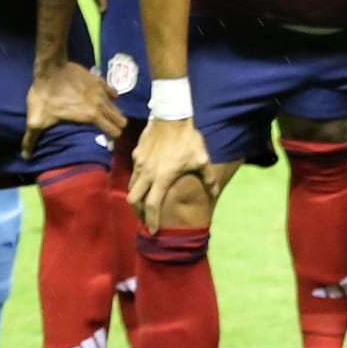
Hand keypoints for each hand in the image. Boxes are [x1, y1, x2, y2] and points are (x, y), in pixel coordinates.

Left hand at [22, 60, 124, 160]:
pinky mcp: (98, 80)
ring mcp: (101, 90)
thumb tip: (25, 156)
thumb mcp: (36, 120)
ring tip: (107, 118)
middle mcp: (101, 104)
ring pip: (117, 107)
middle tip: (108, 130)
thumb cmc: (45, 95)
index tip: (107, 141)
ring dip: (114, 113)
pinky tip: (105, 99)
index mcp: (91, 116)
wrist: (50, 68)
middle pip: (120, 120)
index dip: (112, 137)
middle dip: (116, 126)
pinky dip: (110, 97)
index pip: (114, 131)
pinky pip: (111, 91)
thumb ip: (31, 139)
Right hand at [127, 117, 209, 233]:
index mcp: (162, 178)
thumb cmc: (188, 139)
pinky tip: (145, 182)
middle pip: (134, 200)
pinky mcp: (137, 154)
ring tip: (144, 204)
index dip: (152, 221)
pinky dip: (137, 182)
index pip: (152, 206)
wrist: (171, 115)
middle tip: (146, 219)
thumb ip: (208, 178)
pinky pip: (133, 173)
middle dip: (138, 213)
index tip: (153, 231)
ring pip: (131, 187)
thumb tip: (214, 192)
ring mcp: (139, 163)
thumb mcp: (201, 159)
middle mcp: (147, 173)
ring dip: (136, 198)